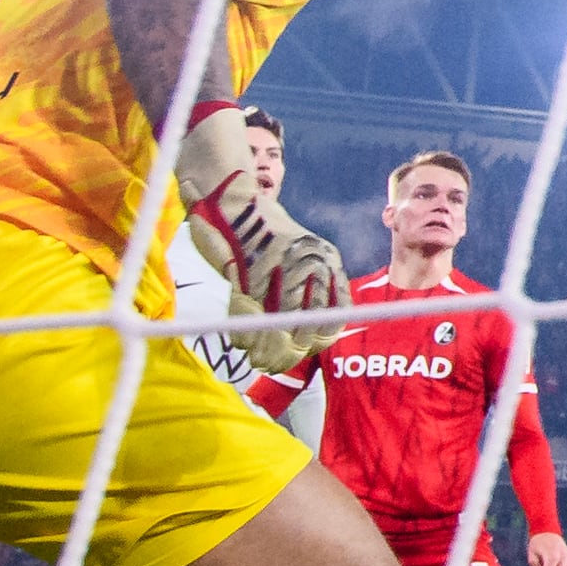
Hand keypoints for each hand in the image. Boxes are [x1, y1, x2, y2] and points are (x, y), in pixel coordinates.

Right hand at [178, 104, 347, 366]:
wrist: (232, 201)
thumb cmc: (262, 238)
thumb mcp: (296, 261)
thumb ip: (305, 295)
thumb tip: (302, 343)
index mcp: (327, 262)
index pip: (334, 315)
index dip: (316, 343)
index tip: (299, 354)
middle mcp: (310, 263)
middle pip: (305, 325)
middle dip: (286, 353)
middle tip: (269, 364)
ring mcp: (280, 266)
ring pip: (277, 323)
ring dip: (263, 348)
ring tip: (255, 357)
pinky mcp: (250, 268)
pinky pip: (249, 313)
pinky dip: (244, 331)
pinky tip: (242, 341)